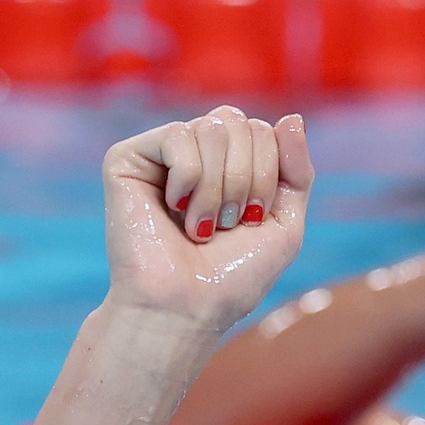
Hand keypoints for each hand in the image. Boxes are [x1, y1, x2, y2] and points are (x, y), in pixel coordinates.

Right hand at [101, 106, 313, 333]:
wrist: (186, 307)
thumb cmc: (231, 276)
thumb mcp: (285, 224)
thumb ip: (296, 170)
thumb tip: (293, 117)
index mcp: (229, 165)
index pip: (263, 130)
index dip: (268, 174)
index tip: (252, 220)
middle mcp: (195, 153)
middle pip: (240, 122)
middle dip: (247, 180)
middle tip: (226, 223)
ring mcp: (161, 154)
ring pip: (212, 128)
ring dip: (218, 188)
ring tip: (201, 225)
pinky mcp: (127, 158)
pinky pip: (178, 135)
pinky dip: (188, 180)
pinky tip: (172, 209)